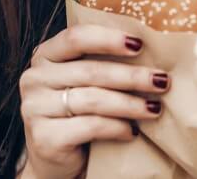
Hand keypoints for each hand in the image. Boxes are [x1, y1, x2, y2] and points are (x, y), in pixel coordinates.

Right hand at [19, 24, 170, 178]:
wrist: (55, 160)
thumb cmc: (77, 113)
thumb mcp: (84, 82)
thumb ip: (103, 62)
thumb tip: (152, 48)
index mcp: (45, 55)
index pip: (76, 37)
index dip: (109, 39)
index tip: (140, 44)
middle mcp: (34, 78)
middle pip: (90, 71)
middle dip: (132, 76)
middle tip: (162, 81)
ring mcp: (34, 109)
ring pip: (93, 100)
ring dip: (130, 104)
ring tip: (155, 108)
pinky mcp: (44, 138)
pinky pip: (90, 126)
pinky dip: (117, 127)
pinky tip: (132, 131)